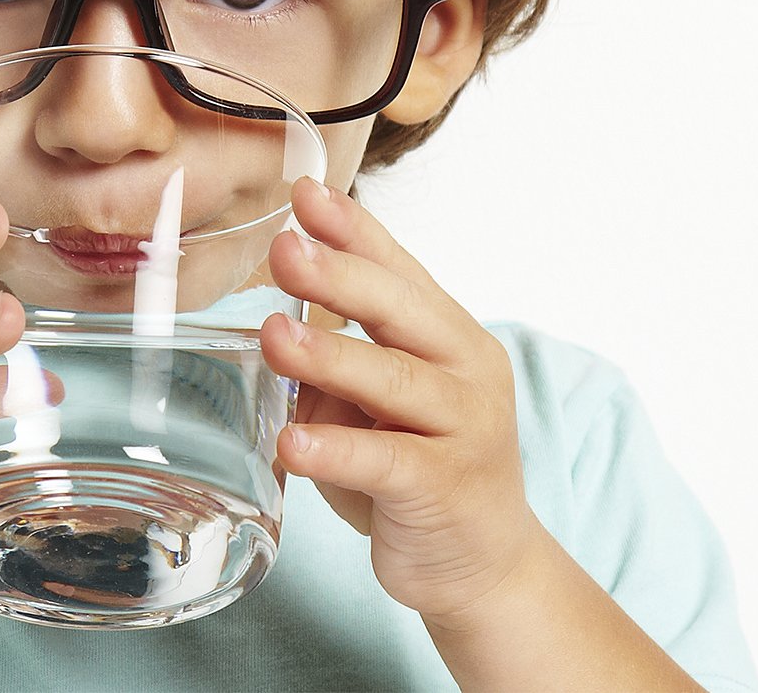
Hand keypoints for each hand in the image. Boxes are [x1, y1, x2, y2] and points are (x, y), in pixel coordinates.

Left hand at [260, 177, 543, 626]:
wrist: (483, 563)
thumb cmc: (419, 470)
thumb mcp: (376, 403)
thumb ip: (338, 364)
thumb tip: (274, 325)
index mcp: (448, 335)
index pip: (399, 270)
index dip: (354, 230)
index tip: (306, 193)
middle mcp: (466, 370)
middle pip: (401, 311)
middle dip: (340, 276)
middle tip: (284, 251)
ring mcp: (464, 428)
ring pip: (396, 381)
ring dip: (331, 357)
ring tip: (274, 338)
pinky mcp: (446, 488)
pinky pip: (388, 462)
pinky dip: (338, 451)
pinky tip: (293, 445)